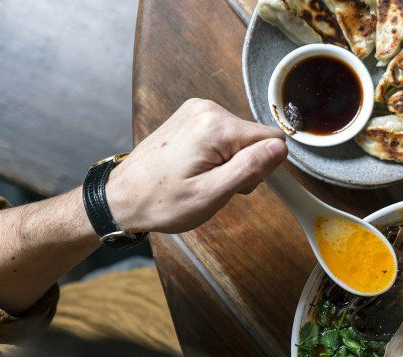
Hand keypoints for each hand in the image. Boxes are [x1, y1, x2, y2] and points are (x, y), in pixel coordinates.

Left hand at [106, 98, 287, 233]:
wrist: (122, 197)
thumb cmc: (162, 201)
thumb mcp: (212, 194)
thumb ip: (250, 168)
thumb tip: (280, 149)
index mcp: (215, 125)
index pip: (271, 139)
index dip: (262, 167)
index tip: (237, 183)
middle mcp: (207, 109)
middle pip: (255, 138)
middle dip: (244, 166)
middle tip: (216, 185)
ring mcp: (196, 110)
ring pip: (240, 138)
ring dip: (230, 163)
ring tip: (203, 179)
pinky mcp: (191, 117)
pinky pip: (224, 136)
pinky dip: (218, 156)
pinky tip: (197, 169)